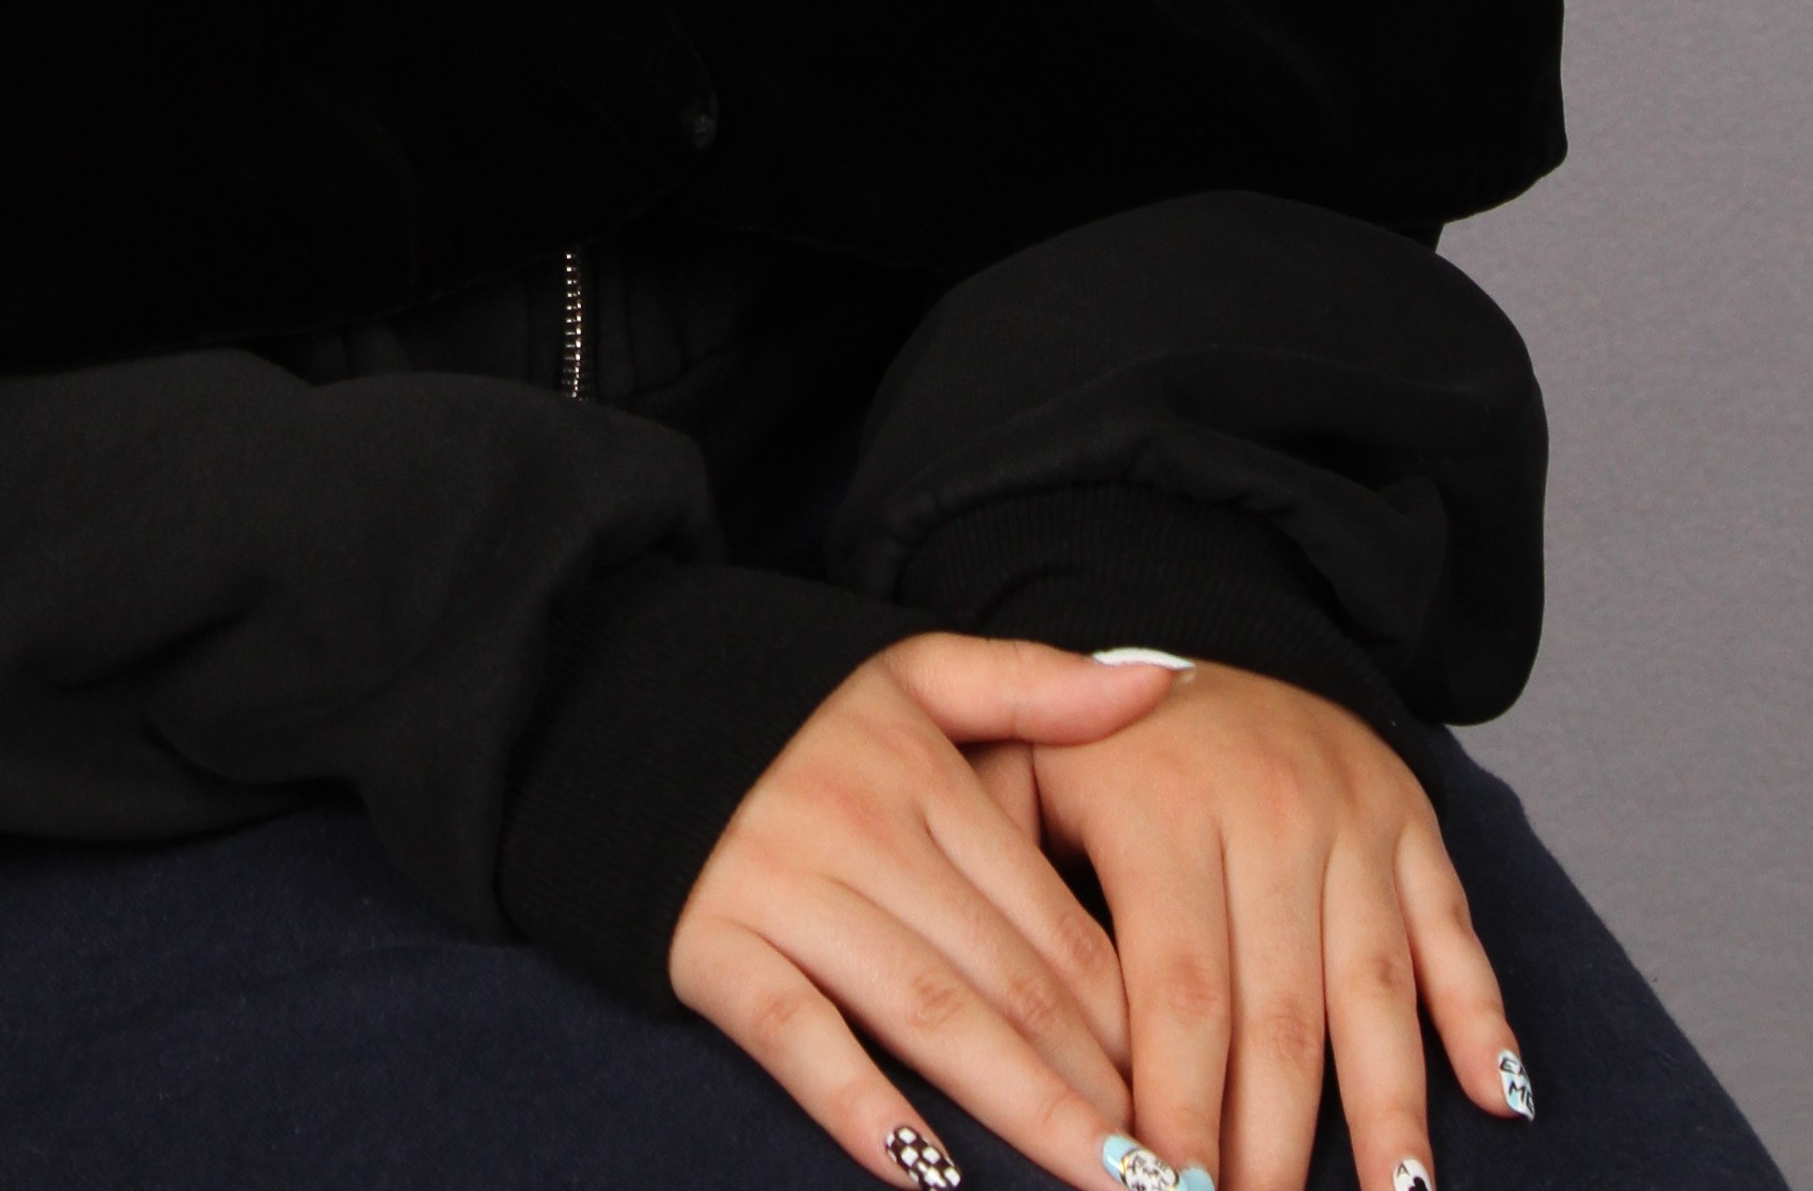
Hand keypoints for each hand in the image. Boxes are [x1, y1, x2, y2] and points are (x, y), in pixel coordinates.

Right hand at [669, 632, 1174, 1185]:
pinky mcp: (711, 943)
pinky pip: (795, 1033)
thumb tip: (1164, 685)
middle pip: (1008, 981)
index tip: (1189, 1095)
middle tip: (1170, 1176)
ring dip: (1023, 1108)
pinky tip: (923, 1170)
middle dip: (1100, 1086)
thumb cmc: (796, 715)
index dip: (1131, 1017)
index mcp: (922, 774)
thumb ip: (1035, 683)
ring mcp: (783, 887)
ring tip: (1100, 1181)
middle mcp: (861, 829)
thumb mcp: (912, 673)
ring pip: (928, 1014)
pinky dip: (857, 1101)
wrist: (622, 704)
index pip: (1053, 920)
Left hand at [1032, 660, 1527, 1190]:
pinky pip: (1455, 930)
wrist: (1201, 627)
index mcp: (1160, 805)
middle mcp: (1267, 809)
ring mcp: (1352, 816)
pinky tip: (1499, 1100)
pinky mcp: (1413, 821)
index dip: (1180, 1108)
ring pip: (1376, 991)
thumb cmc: (1093, 745)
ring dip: (1388, 1115)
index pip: (1177, 992)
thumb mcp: (1016, 768)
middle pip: (1280, 1016)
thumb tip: (982, 993)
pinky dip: (1482, 1016)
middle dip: (1272, 1147)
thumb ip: (988, 862)